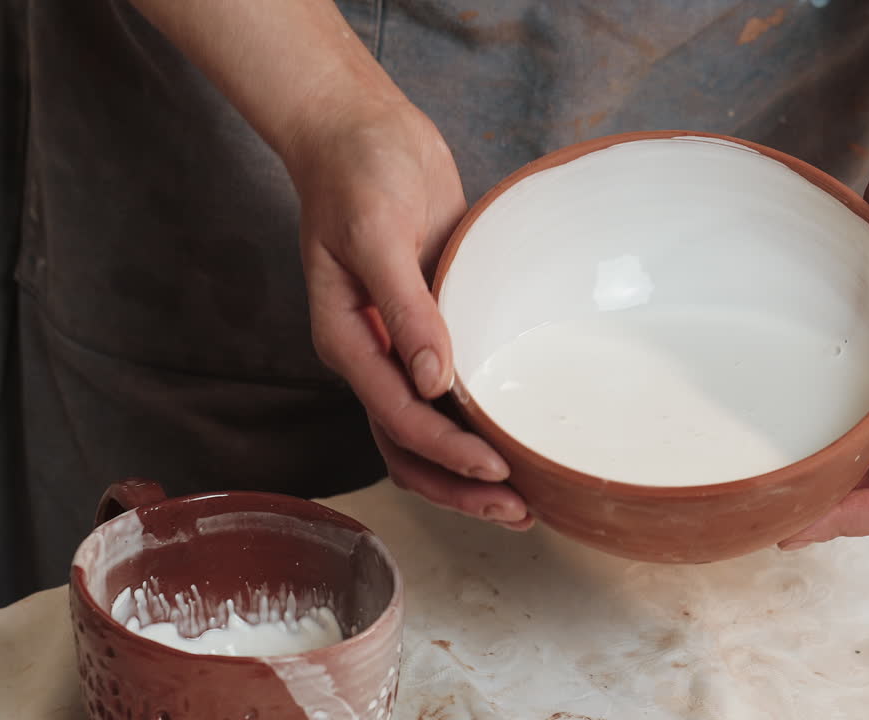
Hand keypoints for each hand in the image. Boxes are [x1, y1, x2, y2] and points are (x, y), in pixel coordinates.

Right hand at [284, 99, 531, 529]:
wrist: (362, 131)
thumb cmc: (359, 173)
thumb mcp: (375, 233)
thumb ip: (403, 307)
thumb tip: (432, 381)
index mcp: (347, 341)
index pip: (398, 418)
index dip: (447, 452)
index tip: (497, 469)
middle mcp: (371, 355)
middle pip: (408, 447)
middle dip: (459, 486)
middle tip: (518, 512)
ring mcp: (399, 345)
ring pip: (427, 432)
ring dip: (467, 470)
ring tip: (522, 499)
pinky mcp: (430, 326)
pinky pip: (450, 393)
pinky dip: (475, 424)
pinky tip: (514, 438)